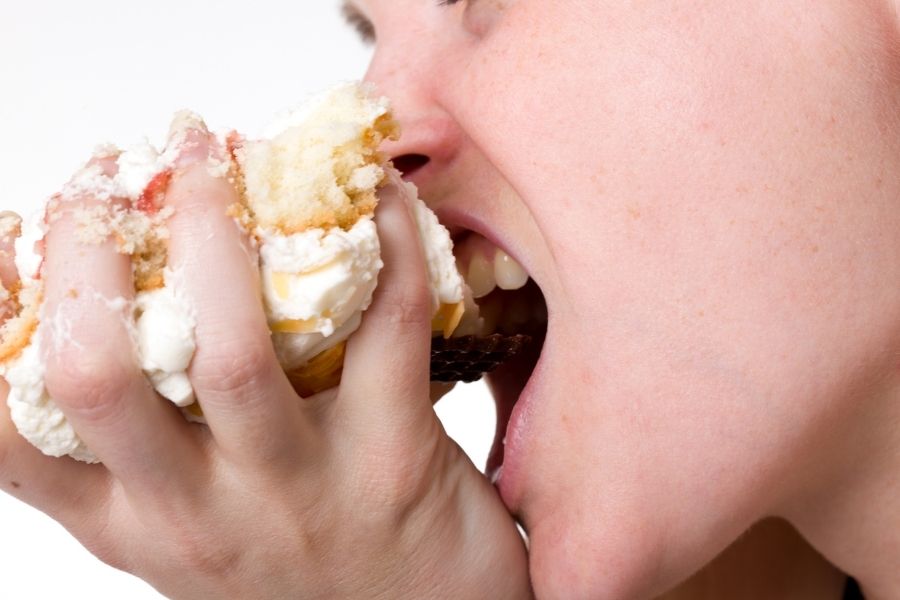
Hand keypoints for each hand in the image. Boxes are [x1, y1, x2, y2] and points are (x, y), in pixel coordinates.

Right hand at [0, 125, 531, 598]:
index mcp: (135, 525)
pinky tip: (378, 198)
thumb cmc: (306, 561)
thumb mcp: (200, 519)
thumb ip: (153, 445)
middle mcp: (197, 517)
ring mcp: (297, 493)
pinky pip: (387, 326)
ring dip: (215, 227)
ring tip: (212, 153)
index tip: (14, 231)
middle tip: (111, 173)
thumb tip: (119, 305)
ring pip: (232, 348)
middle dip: (87, 254)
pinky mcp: (393, 464)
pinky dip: (387, 244)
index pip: (14, 433)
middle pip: (96, 376)